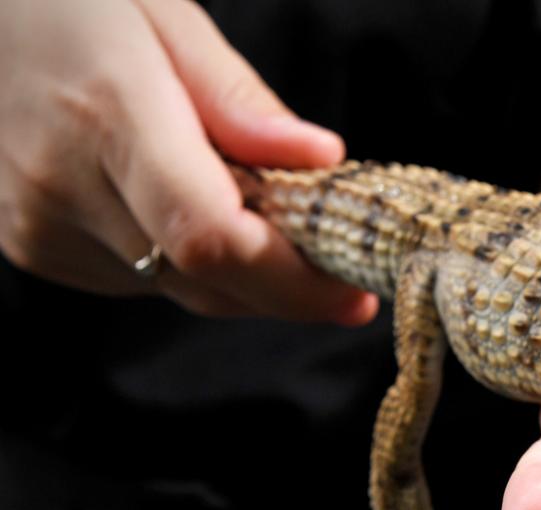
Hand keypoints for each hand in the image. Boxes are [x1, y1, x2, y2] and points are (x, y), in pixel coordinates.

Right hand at [0, 0, 374, 322]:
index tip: (354, 295)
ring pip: (177, 288)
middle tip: (343, 276)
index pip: (211, 238)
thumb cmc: (68, 2)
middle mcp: (63, 184)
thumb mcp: (163, 16)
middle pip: (203, 280)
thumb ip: (239, 100)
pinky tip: (189, 208)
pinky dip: (185, 261)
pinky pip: (139, 280)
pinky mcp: (32, 245)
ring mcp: (38, 224)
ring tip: (262, 216)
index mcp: (108, 113)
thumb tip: (321, 159)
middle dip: (285, 289)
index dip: (291, 283)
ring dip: (238, 274)